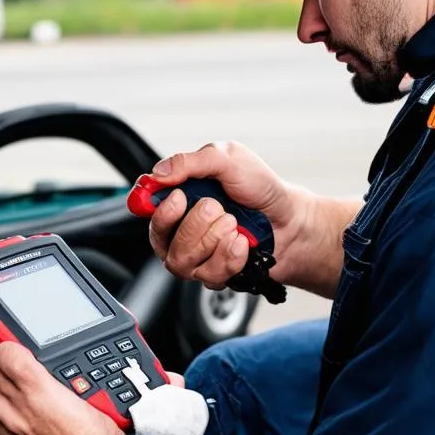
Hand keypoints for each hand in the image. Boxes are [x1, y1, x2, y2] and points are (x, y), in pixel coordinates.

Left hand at [0, 341, 125, 434]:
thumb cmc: (90, 427)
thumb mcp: (82, 385)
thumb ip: (54, 369)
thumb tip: (34, 358)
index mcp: (40, 387)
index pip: (5, 352)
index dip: (11, 348)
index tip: (16, 352)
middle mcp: (21, 405)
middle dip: (3, 367)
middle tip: (15, 372)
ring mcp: (11, 425)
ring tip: (4, 388)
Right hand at [147, 141, 312, 289]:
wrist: (290, 220)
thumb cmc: (260, 188)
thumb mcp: (229, 159)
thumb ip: (191, 162)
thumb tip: (159, 173)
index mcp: (177, 199)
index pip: (144, 208)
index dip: (155, 208)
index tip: (177, 200)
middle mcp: (179, 229)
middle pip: (161, 239)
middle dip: (194, 223)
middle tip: (217, 207)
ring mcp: (194, 256)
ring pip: (182, 260)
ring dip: (213, 238)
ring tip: (234, 223)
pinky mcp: (212, 275)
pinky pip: (209, 274)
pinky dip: (231, 255)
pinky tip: (242, 243)